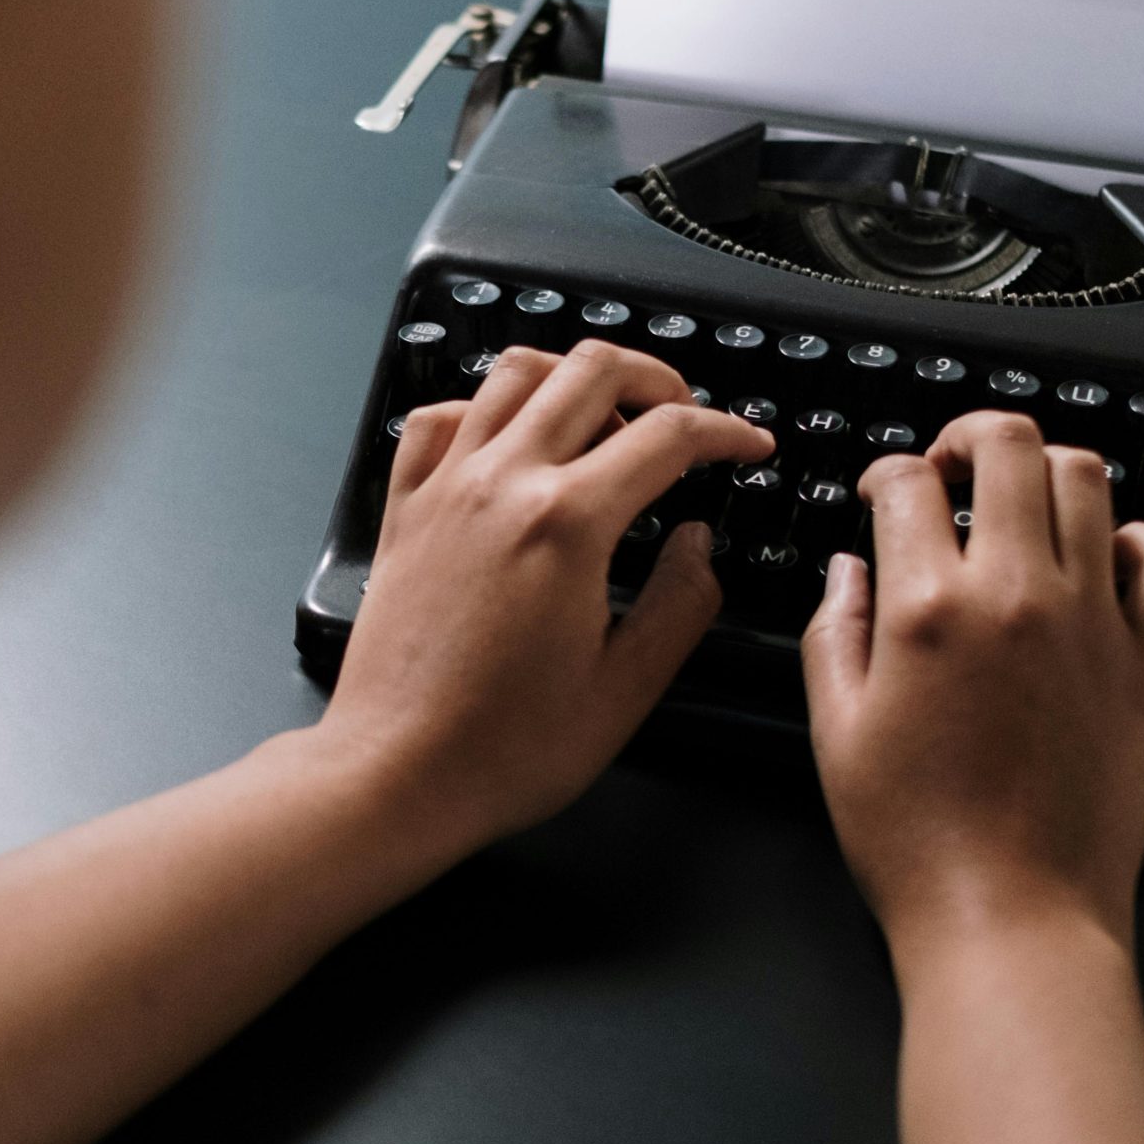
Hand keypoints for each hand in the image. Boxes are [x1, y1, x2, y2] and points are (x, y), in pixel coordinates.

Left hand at [315, 340, 772, 866]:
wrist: (395, 774)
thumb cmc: (503, 748)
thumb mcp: (625, 689)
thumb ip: (679, 603)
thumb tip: (699, 544)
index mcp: (567, 523)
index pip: (668, 437)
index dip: (726, 431)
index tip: (748, 447)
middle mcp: (502, 483)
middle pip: (591, 369)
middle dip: (658, 379)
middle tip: (686, 417)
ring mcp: (445, 488)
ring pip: (514, 373)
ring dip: (573, 377)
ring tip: (606, 419)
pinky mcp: (404, 510)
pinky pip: (440, 418)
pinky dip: (484, 407)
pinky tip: (511, 441)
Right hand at [802, 410, 1143, 968]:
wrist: (1013, 918)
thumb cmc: (920, 844)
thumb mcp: (837, 732)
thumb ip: (835, 632)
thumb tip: (847, 568)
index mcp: (928, 611)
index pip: (908, 483)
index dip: (886, 473)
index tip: (883, 492)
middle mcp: (1017, 599)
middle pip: (1011, 444)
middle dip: (970, 436)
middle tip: (953, 467)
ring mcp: (1091, 624)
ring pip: (1089, 478)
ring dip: (1047, 472)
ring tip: (1022, 502)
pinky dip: (1136, 537)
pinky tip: (1101, 558)